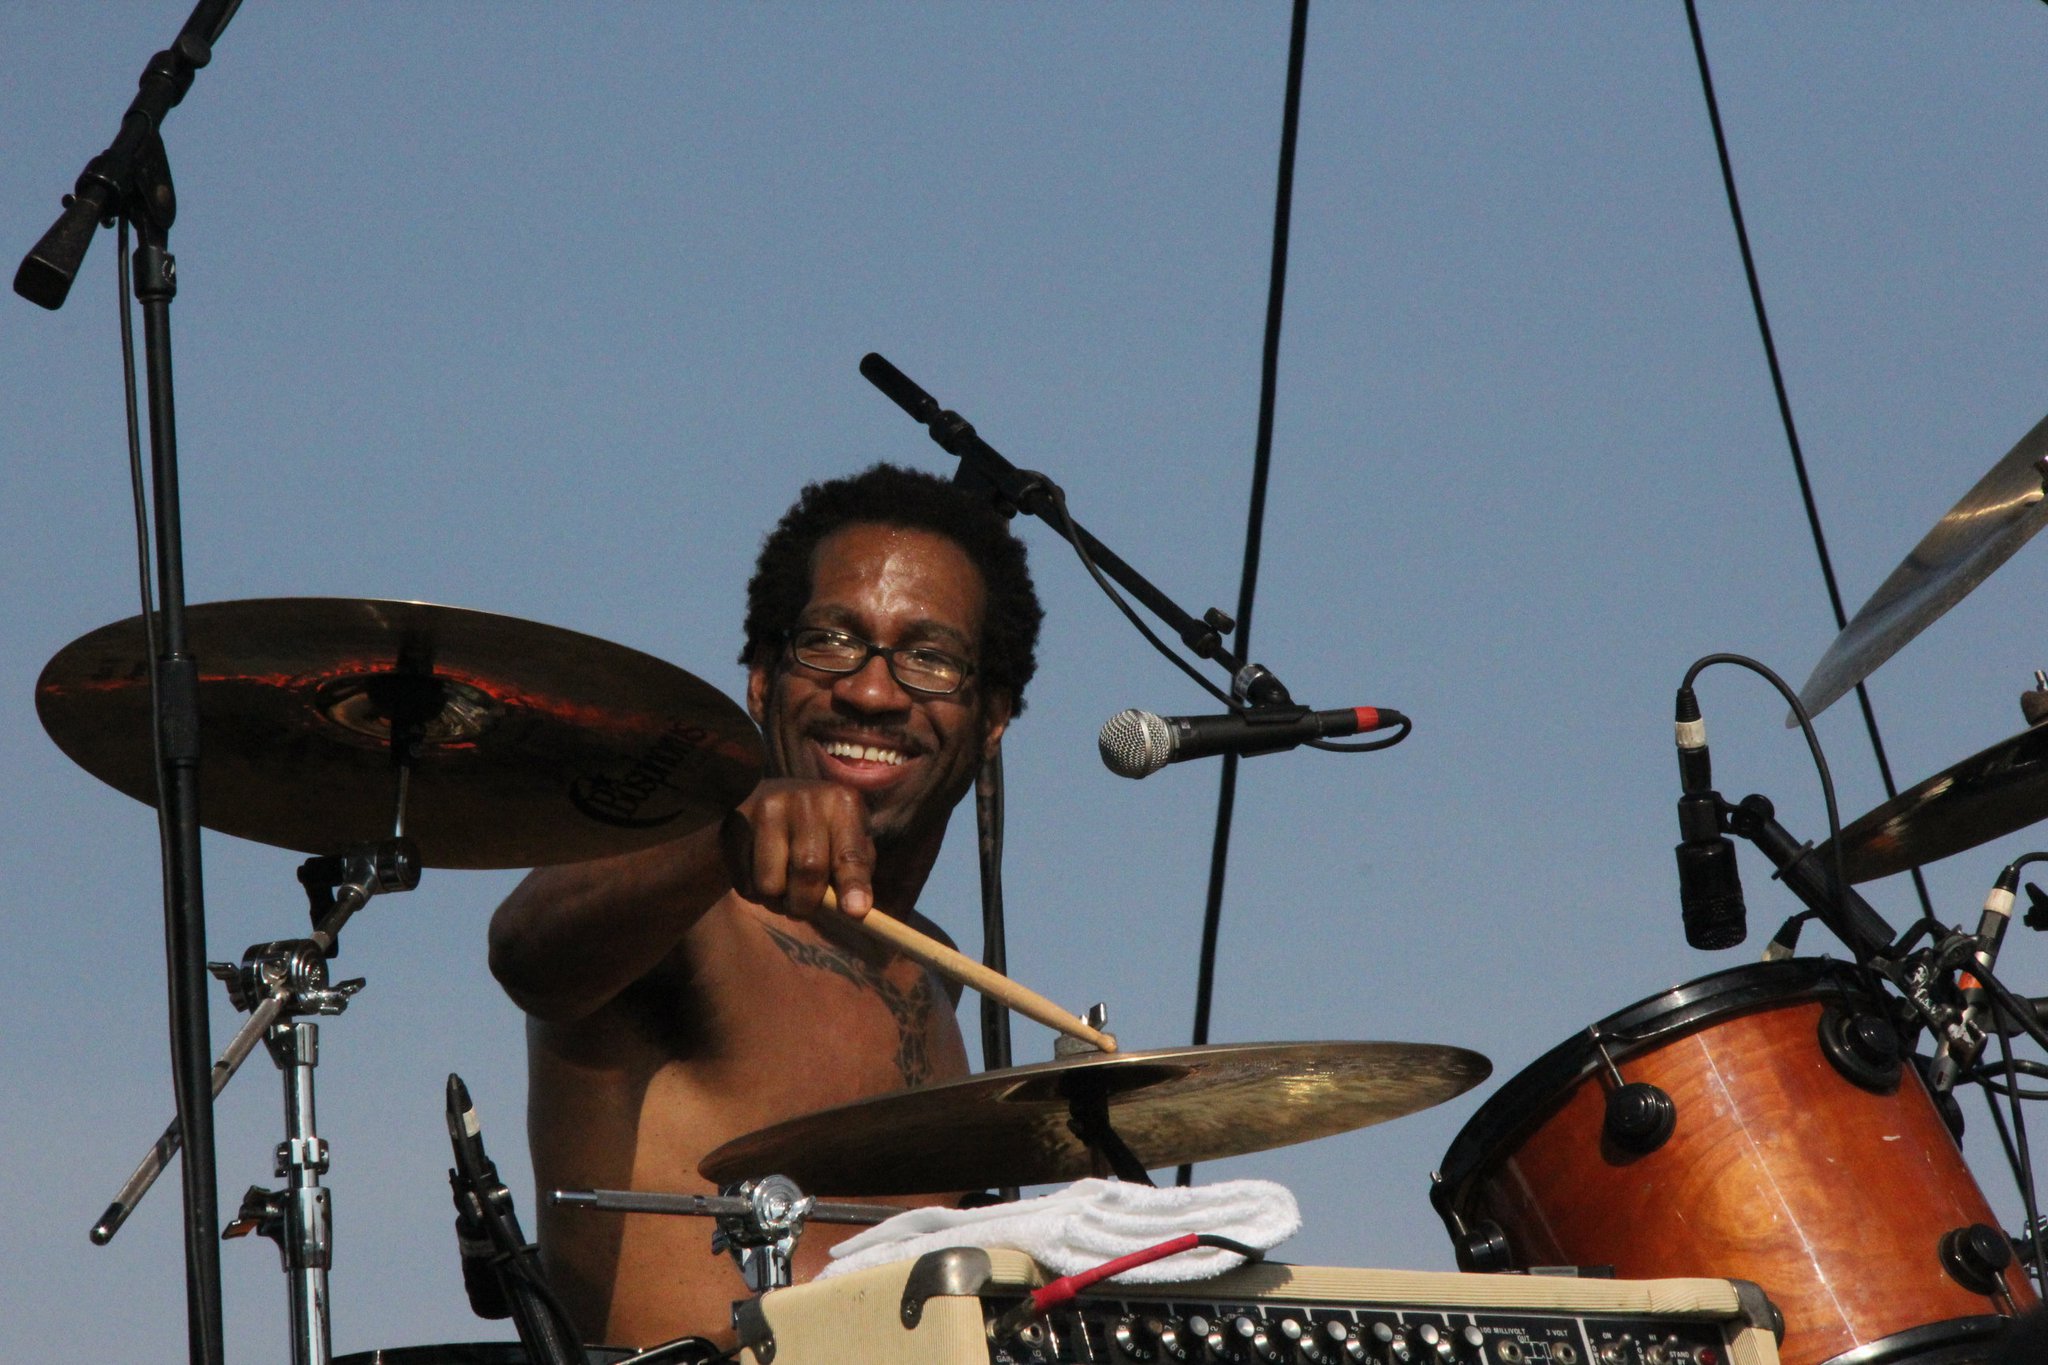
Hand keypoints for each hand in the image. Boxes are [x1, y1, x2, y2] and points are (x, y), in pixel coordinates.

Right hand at [719, 778, 875, 921]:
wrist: (771, 796)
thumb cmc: (823, 830)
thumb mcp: (849, 840)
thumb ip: (855, 873)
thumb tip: (854, 910)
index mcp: (841, 802)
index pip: (849, 854)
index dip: (852, 885)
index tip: (855, 912)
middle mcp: (804, 799)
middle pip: (808, 870)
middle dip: (807, 903)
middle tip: (804, 908)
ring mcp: (766, 807)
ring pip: (770, 884)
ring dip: (777, 902)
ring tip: (782, 890)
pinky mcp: (736, 823)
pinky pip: (745, 883)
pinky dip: (755, 894)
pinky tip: (761, 876)